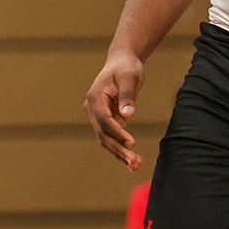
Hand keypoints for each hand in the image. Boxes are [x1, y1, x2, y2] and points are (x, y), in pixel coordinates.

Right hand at [85, 49, 144, 170]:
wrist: (122, 62)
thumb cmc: (126, 67)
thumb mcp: (129, 78)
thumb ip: (127, 96)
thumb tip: (128, 115)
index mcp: (94, 98)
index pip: (103, 120)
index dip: (117, 132)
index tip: (132, 141)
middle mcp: (92, 109)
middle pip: (103, 134)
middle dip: (118, 149)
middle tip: (134, 162)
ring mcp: (97, 116)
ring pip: (106, 139)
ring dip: (119, 153)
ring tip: (136, 165)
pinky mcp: (106, 120)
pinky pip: (112, 137)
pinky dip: (121, 148)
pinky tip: (132, 161)